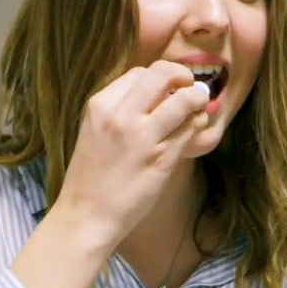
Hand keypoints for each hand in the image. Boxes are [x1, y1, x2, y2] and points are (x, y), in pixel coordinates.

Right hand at [50, 59, 212, 247]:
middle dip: (184, 77)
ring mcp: (143, 136)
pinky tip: (193, 132)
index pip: (141, 73)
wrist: (87, 215)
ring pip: (185, 99)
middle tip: (191, 90)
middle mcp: (121, 115)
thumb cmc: (93, 175)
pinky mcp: (162, 158)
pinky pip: (191, 129)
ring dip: (199, 100)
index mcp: (100, 105)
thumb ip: (123, 109)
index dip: (160, 79)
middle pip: (163, 74)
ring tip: (199, 109)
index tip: (167, 91)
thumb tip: (161, 93)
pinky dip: (198, 126)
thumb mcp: (97, 130)